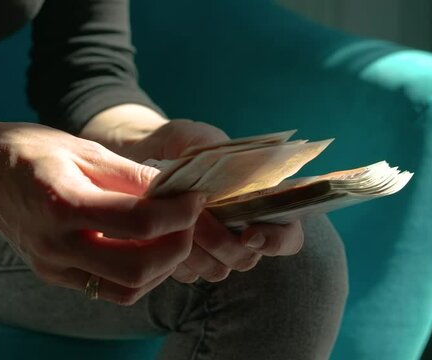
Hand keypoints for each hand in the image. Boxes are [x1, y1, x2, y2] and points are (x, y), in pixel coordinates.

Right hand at [0, 122, 205, 304]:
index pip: (139, 224)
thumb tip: (178, 191)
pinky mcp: (53, 275)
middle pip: (137, 270)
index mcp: (63, 204)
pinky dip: (138, 274)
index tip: (195, 198)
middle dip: (177, 247)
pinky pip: (108, 289)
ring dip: (161, 267)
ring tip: (169, 234)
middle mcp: (55, 244)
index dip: (179, 213)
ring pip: (126, 289)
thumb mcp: (86, 150)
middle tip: (187, 220)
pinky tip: (144, 246)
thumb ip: (134, 175)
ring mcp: (52, 266)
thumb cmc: (33, 152)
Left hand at [122, 119, 304, 282]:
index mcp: (260, 202)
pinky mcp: (188, 262)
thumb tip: (228, 183)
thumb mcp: (199, 139)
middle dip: (219, 241)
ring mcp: (216, 250)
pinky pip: (189, 274)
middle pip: (247, 258)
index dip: (276, 241)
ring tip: (175, 219)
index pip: (288, 236)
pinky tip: (161, 231)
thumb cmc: (180, 143)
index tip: (248, 234)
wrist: (143, 154)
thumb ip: (216, 155)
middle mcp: (243, 231)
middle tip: (195, 217)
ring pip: (217, 270)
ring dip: (195, 249)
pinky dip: (175, 256)